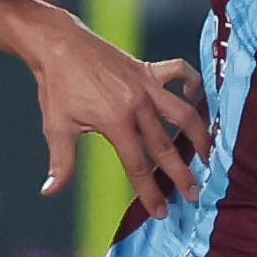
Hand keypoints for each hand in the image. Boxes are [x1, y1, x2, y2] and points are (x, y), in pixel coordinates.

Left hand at [9, 16, 209, 212]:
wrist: (57, 45)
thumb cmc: (56, 87)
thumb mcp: (56, 127)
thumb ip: (61, 163)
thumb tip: (49, 191)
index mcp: (115, 121)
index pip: (138, 165)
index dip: (150, 192)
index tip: (161, 211)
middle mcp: (137, 104)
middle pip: (166, 146)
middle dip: (181, 174)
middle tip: (193, 195)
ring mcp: (145, 84)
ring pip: (183, 112)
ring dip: (198, 135)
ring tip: (208, 154)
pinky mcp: (147, 68)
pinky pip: (179, 71)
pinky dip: (191, 81)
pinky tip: (194, 96)